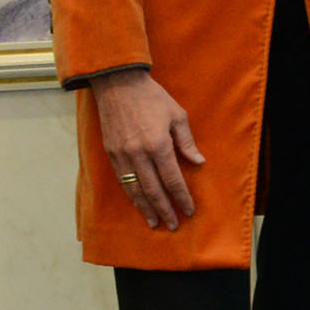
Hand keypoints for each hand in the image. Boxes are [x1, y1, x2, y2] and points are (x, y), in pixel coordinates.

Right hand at [89, 69, 202, 229]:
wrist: (118, 84)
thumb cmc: (152, 98)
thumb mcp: (177, 115)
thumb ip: (187, 142)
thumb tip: (198, 163)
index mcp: (158, 145)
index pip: (173, 179)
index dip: (181, 197)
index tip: (189, 210)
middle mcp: (138, 154)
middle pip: (153, 189)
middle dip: (164, 209)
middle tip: (173, 225)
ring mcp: (121, 155)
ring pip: (134, 188)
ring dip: (145, 207)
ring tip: (154, 222)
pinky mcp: (110, 152)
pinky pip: (122, 179)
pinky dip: (131, 194)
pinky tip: (138, 203)